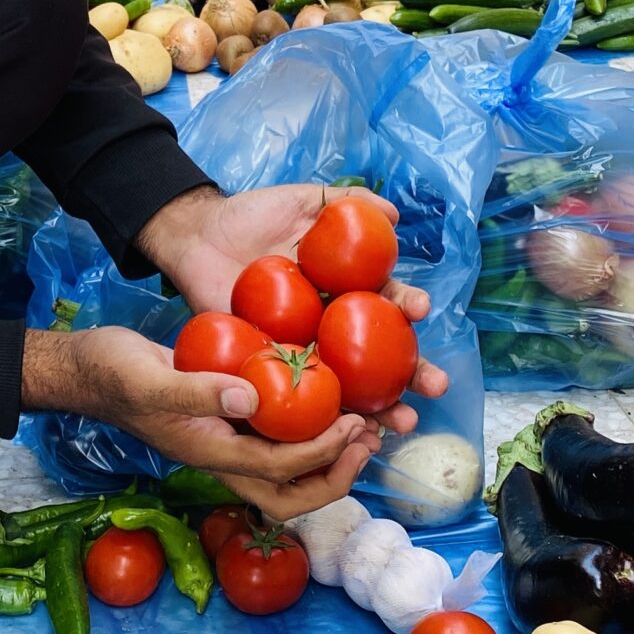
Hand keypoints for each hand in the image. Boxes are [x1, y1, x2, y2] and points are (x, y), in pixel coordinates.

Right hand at [23, 326, 378, 522]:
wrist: (90, 369)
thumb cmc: (113, 374)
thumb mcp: (149, 378)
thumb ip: (198, 391)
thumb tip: (251, 399)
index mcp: (209, 454)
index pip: (279, 468)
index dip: (321, 453)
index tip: (351, 423)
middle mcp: (224, 457)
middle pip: (291, 495)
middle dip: (336, 476)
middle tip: (368, 439)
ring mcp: (226, 441)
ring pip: (289, 470)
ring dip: (331, 457)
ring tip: (364, 425)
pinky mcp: (228, 419)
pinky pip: (278, 436)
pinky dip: (310, 426)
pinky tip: (329, 395)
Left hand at [138, 184, 449, 433]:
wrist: (198, 237)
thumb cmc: (250, 216)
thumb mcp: (299, 201)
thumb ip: (343, 202)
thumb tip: (392, 213)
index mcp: (345, 287)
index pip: (386, 301)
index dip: (407, 306)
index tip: (419, 308)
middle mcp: (332, 323)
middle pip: (381, 354)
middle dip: (413, 373)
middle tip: (435, 386)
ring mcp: (304, 349)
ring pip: (351, 385)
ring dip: (382, 407)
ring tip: (404, 422)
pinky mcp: (271, 367)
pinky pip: (301, 397)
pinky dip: (324, 418)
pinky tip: (347, 433)